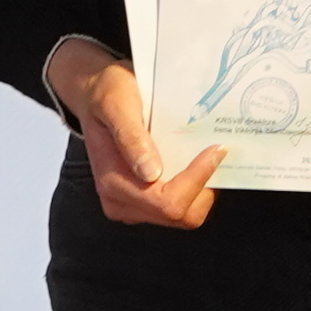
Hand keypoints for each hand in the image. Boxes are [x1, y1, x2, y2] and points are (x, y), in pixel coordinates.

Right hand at [44, 34, 222, 228]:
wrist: (94, 94)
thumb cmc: (106, 94)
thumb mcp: (117, 104)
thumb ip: (131, 137)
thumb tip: (150, 172)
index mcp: (113, 183)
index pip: (167, 203)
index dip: (197, 180)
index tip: (215, 150)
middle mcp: (120, 202)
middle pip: (180, 216)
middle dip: (204, 187)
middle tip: (215, 152)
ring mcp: (131, 206)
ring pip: (183, 216)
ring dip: (201, 189)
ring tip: (207, 157)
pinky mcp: (142, 202)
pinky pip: (179, 208)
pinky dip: (194, 189)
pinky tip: (197, 163)